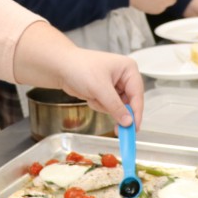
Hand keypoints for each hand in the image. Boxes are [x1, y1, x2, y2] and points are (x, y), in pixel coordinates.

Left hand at [12, 22, 143, 127]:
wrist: (60, 67)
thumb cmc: (79, 69)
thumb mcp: (100, 88)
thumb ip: (116, 107)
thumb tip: (129, 122)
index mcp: (128, 69)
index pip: (137, 95)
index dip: (136, 113)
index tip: (134, 129)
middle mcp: (124, 76)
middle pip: (129, 103)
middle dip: (117, 111)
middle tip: (117, 129)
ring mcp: (114, 85)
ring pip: (117, 107)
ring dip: (104, 106)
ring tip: (92, 96)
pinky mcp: (105, 91)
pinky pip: (107, 106)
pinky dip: (98, 105)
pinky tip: (89, 96)